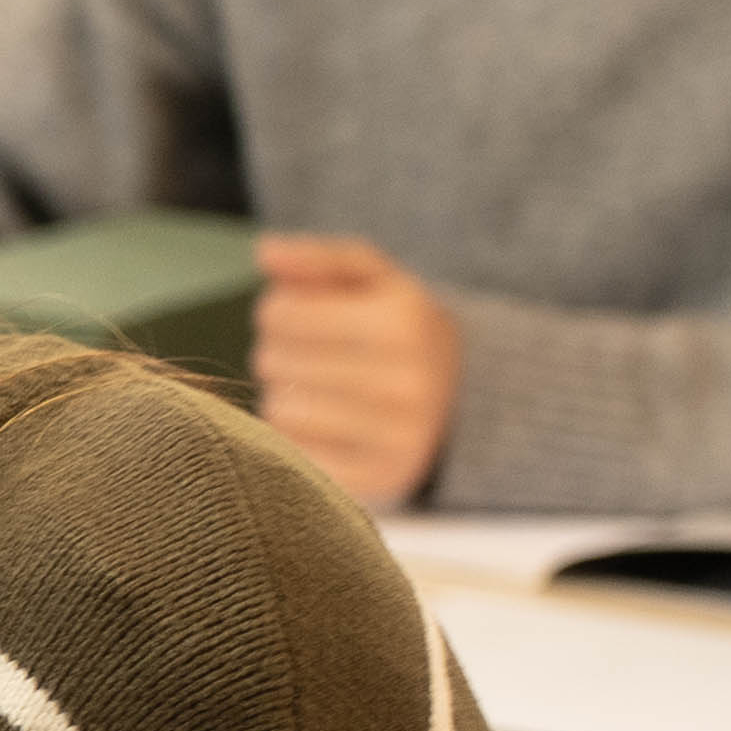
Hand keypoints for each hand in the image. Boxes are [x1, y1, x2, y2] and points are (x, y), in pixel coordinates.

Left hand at [249, 233, 463, 508]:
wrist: (465, 402)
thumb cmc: (399, 331)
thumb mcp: (375, 282)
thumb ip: (320, 260)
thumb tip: (265, 251)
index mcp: (403, 322)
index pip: (277, 312)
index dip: (278, 311)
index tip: (303, 318)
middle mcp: (405, 381)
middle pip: (271, 360)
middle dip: (281, 353)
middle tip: (315, 357)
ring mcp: (396, 437)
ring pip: (278, 408)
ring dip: (286, 395)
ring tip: (322, 390)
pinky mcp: (379, 480)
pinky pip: (293, 452)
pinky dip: (297, 437)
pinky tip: (329, 426)